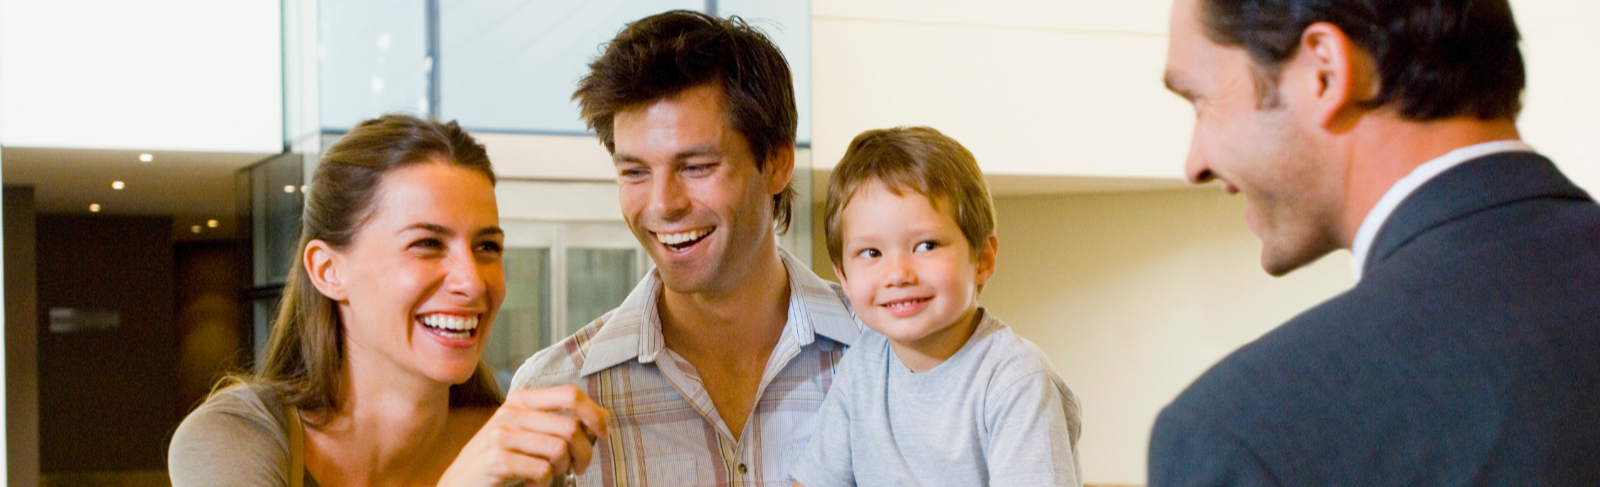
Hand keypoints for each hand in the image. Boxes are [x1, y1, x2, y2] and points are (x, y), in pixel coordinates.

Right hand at [438, 385, 610, 486]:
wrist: (460, 481)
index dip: (594, 414)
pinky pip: (541, 471)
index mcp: (523, 399)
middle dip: (584, 453)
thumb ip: (560, 421)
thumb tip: (603, 416)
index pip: (570, 394)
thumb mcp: (529, 432)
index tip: (603, 433)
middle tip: (578, 467)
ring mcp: (502, 434)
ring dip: (562, 469)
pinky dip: (544, 484)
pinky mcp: (497, 459)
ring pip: (559, 450)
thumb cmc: (502, 457)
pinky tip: (532, 484)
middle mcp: (511, 411)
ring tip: (551, 474)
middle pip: (570, 427)